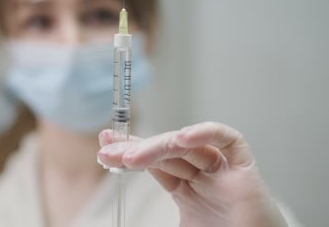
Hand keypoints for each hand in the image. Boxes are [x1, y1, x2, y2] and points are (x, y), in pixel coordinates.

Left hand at [97, 122, 287, 226]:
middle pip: (165, 152)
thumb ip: (155, 225)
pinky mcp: (244, 167)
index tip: (105, 147)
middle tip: (107, 150)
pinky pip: (228, 139)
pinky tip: (181, 137)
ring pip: (187, 145)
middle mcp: (202, 175)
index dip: (130, 153)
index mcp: (186, 190)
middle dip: (135, 149)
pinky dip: (206, 132)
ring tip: (129, 157)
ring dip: (156, 147)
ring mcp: (222, 169)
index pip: (154, 164)